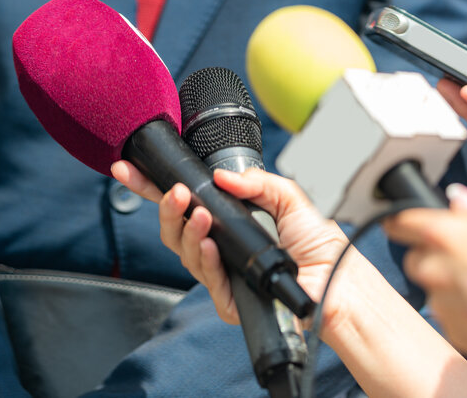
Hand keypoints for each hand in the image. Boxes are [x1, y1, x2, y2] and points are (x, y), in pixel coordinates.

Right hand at [110, 163, 355, 328]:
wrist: (337, 281)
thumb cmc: (318, 244)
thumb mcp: (289, 197)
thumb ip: (255, 181)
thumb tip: (221, 177)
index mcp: (228, 220)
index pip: (183, 202)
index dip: (153, 187)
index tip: (128, 169)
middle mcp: (219, 245)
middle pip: (173, 228)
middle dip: (166, 208)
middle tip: (176, 193)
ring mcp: (221, 272)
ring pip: (183, 251)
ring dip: (186, 229)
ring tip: (199, 215)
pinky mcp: (229, 298)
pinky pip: (205, 277)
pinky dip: (203, 258)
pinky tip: (209, 245)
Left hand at [384, 201, 466, 376]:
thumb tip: (456, 199)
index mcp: (446, 235)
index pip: (400, 221)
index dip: (403, 220)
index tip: (403, 223)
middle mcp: (435, 269)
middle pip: (415, 257)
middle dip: (433, 255)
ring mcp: (441, 303)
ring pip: (433, 286)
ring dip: (450, 283)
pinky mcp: (451, 329)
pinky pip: (448, 312)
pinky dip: (462, 308)